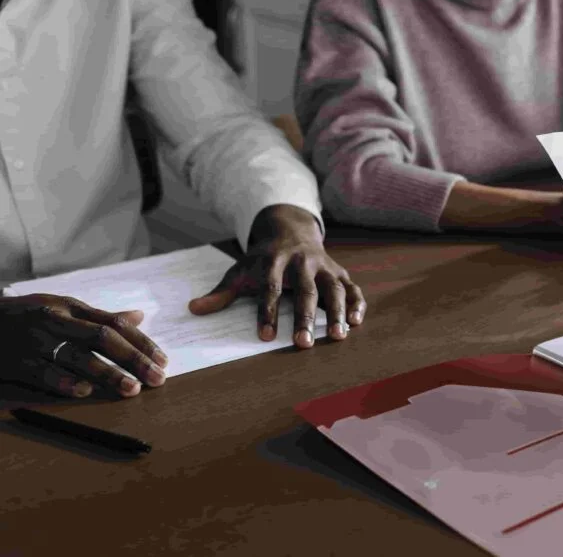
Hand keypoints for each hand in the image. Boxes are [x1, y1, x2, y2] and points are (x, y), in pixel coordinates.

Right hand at [0, 295, 166, 397]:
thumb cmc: (28, 316)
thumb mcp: (63, 309)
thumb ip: (100, 316)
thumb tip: (139, 316)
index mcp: (72, 307)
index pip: (115, 324)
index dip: (142, 343)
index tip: (163, 360)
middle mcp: (57, 320)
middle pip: (103, 338)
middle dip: (134, 359)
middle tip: (157, 378)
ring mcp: (36, 340)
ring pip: (78, 356)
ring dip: (108, 373)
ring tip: (131, 389)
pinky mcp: (16, 360)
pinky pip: (44, 372)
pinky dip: (66, 382)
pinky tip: (86, 391)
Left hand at [188, 205, 366, 348]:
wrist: (291, 230)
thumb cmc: (263, 258)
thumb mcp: (241, 269)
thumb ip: (221, 291)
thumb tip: (194, 309)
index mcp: (274, 260)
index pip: (271, 288)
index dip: (268, 312)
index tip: (266, 336)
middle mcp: (302, 262)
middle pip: (305, 291)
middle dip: (305, 318)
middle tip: (303, 344)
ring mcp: (324, 266)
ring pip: (334, 289)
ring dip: (337, 313)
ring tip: (337, 337)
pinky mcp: (339, 272)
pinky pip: (353, 287)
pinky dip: (357, 304)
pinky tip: (357, 322)